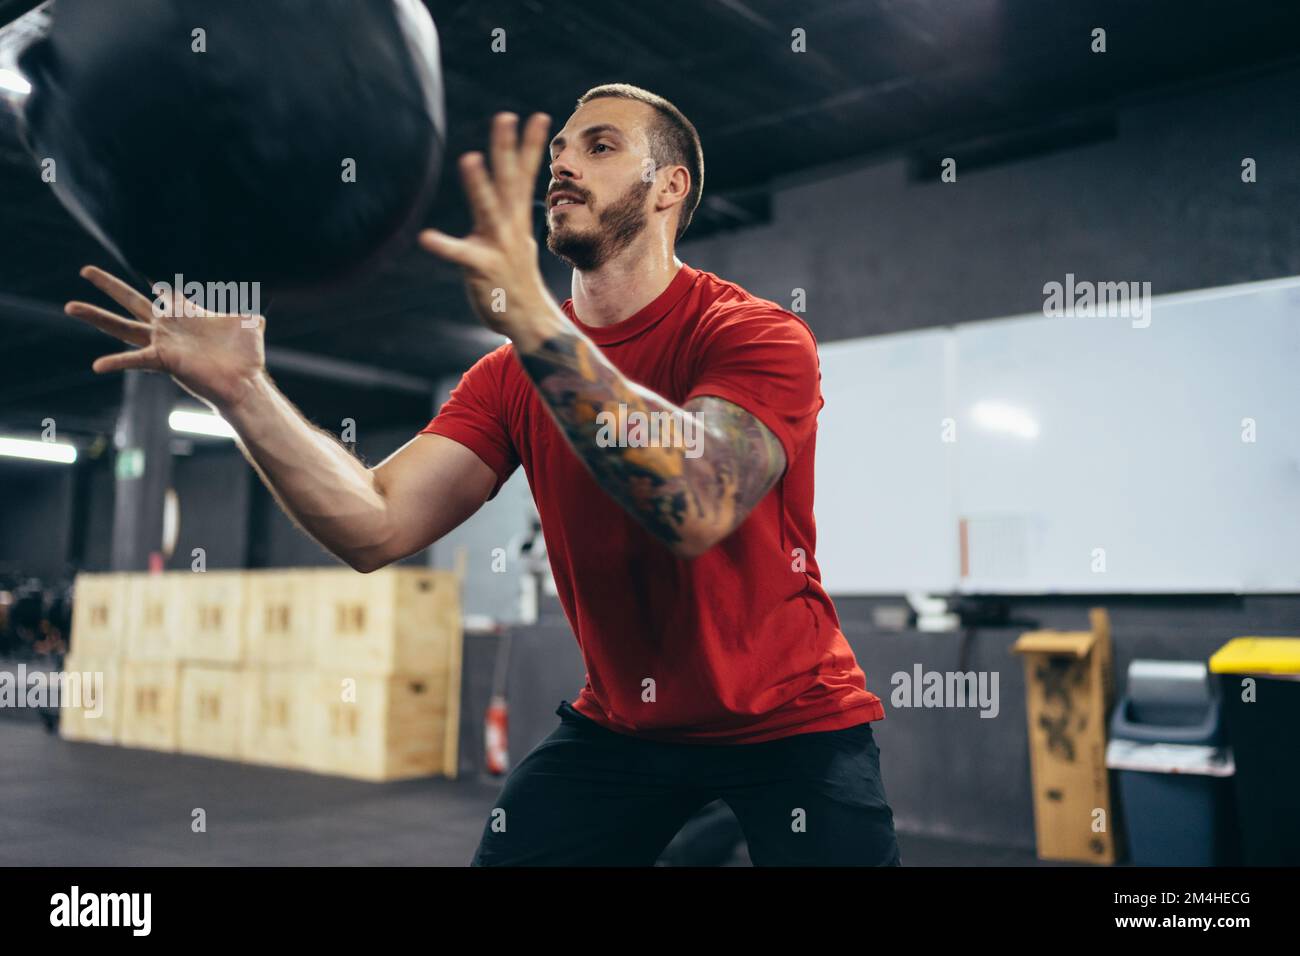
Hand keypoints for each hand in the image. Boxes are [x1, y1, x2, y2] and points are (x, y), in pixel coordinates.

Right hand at [64, 265, 266, 412]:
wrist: (246, 382)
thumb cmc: (247, 357)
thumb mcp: (250, 327)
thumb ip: (250, 317)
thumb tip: (261, 315)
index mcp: (185, 315)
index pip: (165, 295)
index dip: (161, 289)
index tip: (156, 283)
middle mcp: (168, 328)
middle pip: (131, 302)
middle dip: (109, 286)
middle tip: (84, 270)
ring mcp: (162, 343)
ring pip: (122, 327)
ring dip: (96, 317)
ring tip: (69, 305)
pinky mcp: (163, 359)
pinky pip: (134, 359)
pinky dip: (117, 362)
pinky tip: (97, 365)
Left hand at [418, 112, 555, 338]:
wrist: (530, 321)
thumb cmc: (515, 281)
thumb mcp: (516, 242)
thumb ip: (508, 217)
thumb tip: (508, 198)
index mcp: (516, 219)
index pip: (525, 175)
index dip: (530, 146)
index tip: (538, 117)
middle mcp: (510, 227)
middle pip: (510, 180)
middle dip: (507, 148)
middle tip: (505, 116)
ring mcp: (498, 246)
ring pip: (488, 207)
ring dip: (479, 183)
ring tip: (469, 158)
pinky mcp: (481, 267)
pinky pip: (460, 254)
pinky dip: (444, 244)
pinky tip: (426, 237)